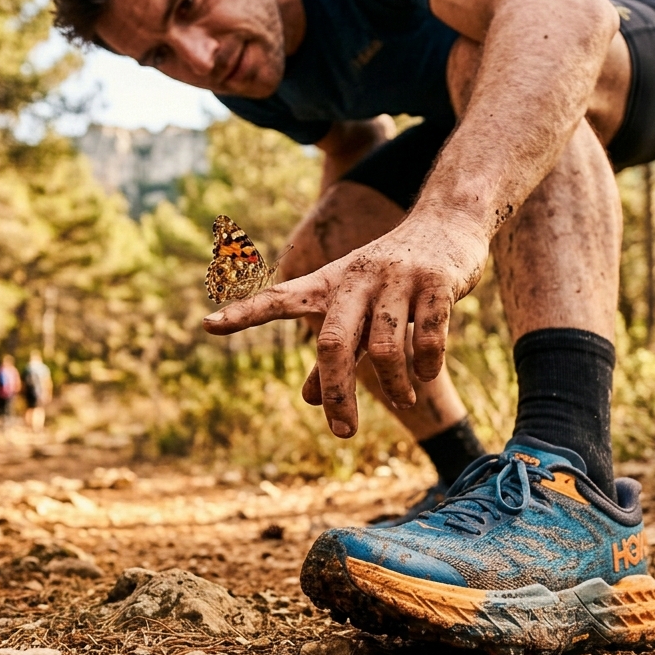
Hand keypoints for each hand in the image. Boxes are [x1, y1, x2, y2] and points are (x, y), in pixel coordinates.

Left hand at [203, 215, 488, 437]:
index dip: (244, 313)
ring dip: (394, 383)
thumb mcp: (356, 308)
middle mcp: (356, 279)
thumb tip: (310, 400)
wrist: (447, 222)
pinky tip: (424, 376)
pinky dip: (425, 364)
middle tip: (342, 432)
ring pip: (384, 345)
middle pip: (332, 342)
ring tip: (403, 400)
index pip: (279, 299)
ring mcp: (396, 279)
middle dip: (338, 392)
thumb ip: (334, 352)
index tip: (207, 325)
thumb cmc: (390, 274)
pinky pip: (427, 335)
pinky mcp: (436, 283)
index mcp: (329, 284)